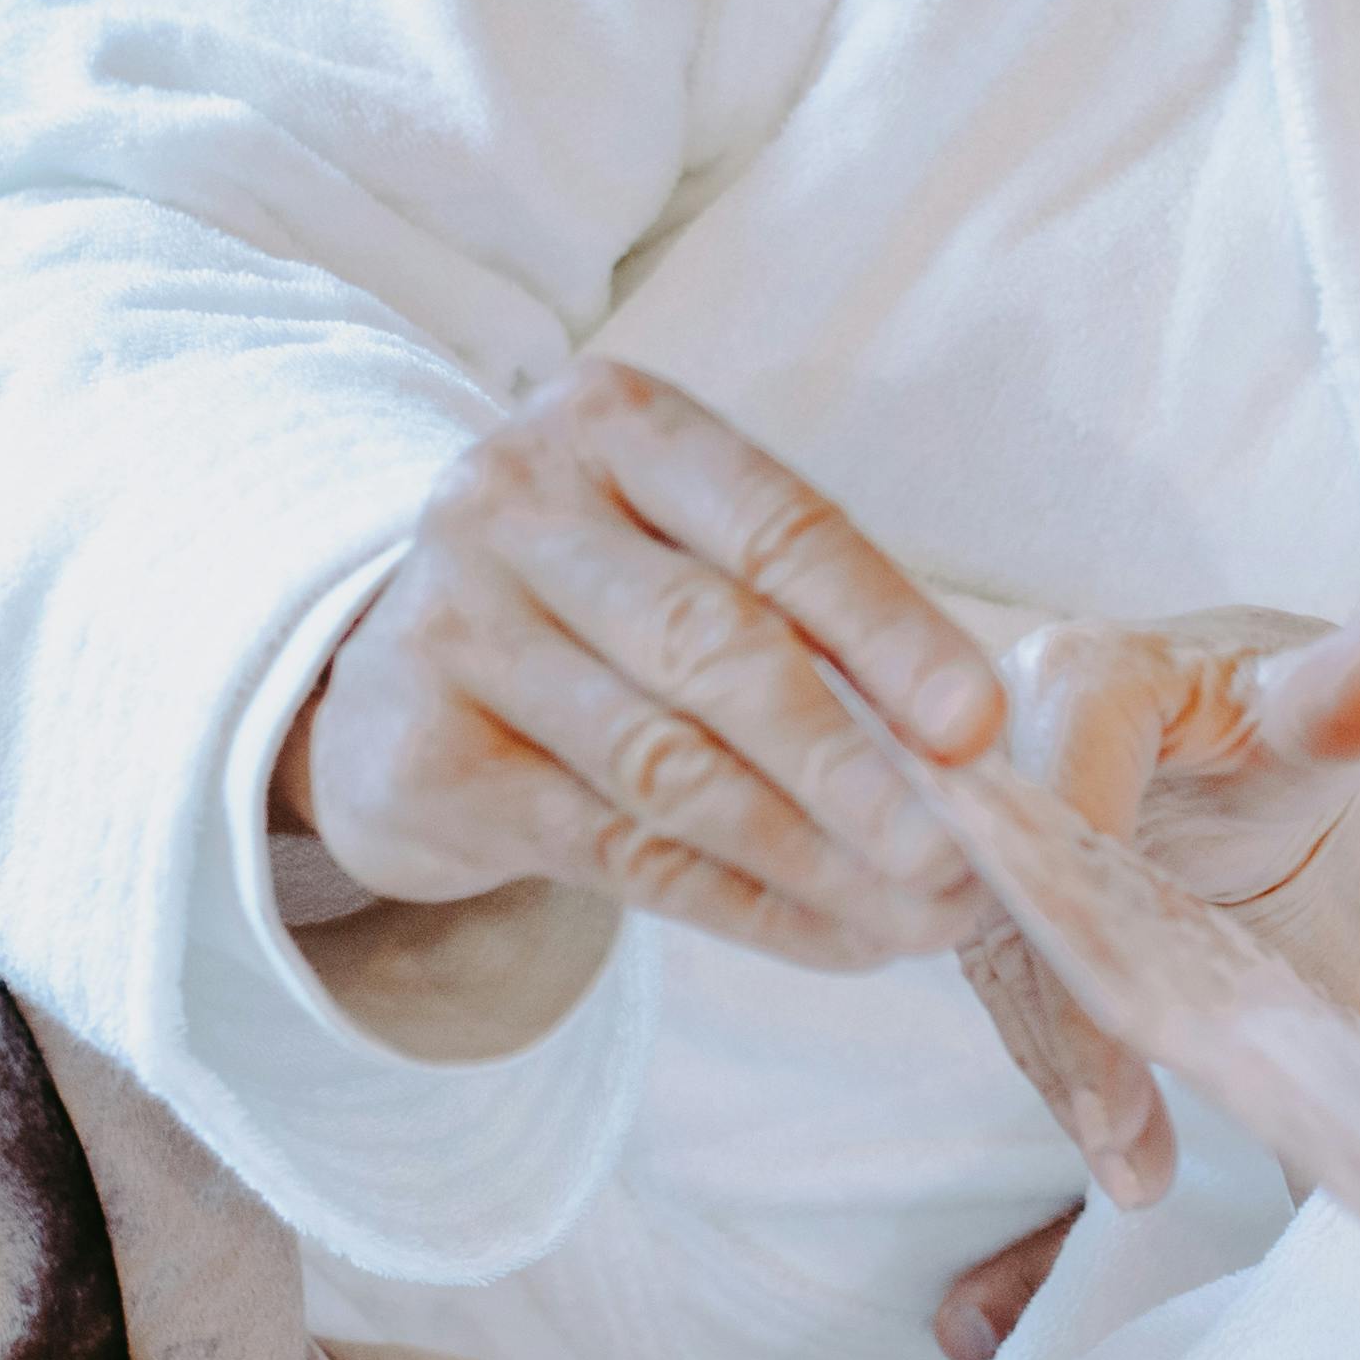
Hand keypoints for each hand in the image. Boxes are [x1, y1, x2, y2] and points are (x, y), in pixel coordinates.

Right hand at [285, 360, 1005, 971]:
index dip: (887, 631)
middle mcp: (515, 507)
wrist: (384, 678)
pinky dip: (741, 905)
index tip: (975, 726)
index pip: (774, 527)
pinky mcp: (428, 760)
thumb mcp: (683, 554)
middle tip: (950, 856)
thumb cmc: (594, 606)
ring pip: (664, 765)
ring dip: (809, 856)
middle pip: (711, 647)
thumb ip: (809, 621)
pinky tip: (829, 936)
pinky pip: (616, 850)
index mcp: (613, 423)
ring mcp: (454, 630)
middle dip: (847, 763)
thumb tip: (969, 755)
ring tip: (914, 916)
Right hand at [924, 608, 1359, 1350]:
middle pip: (1000, 889)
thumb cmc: (1296, 734)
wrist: (1261, 773)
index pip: (1054, 794)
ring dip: (1055, 1065)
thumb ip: (1345, 699)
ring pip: (990, 957)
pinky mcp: (973, 899)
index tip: (1134, 1020)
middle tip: (1124, 1131)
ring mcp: (976, 827)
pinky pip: (998, 989)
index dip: (1082, 913)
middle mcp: (996, 740)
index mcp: (1079, 674)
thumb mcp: (1323, 728)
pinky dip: (1052, 1068)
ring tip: (1136, 1160)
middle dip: (1057, 1018)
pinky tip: (1115, 1139)